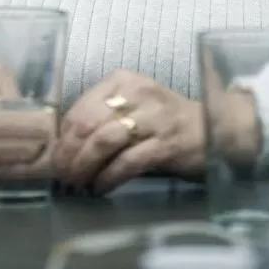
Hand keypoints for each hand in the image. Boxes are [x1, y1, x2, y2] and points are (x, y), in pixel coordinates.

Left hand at [54, 70, 204, 194]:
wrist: (214, 128)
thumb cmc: (164, 120)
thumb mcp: (133, 106)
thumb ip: (102, 117)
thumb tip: (64, 144)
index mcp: (123, 80)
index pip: (80, 107)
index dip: (62, 136)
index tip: (53, 159)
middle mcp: (137, 93)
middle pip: (88, 124)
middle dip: (69, 154)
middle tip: (61, 176)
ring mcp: (153, 117)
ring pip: (104, 141)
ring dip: (84, 167)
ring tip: (77, 183)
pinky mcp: (167, 143)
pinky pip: (128, 162)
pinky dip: (109, 177)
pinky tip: (101, 188)